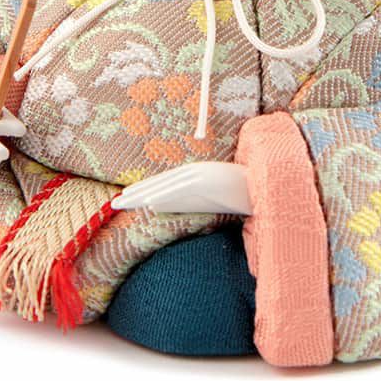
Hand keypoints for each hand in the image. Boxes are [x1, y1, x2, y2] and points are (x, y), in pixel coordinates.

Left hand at [111, 162, 251, 214]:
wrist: (266, 181)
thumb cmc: (241, 190)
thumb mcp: (211, 194)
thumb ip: (189, 198)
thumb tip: (160, 207)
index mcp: (194, 175)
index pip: (162, 184)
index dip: (141, 191)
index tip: (123, 199)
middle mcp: (194, 173)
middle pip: (159, 184)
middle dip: (136, 193)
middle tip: (114, 204)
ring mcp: (200, 176)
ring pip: (166, 187)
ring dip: (144, 194)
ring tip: (124, 202)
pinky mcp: (208, 181)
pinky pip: (184, 191)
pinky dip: (167, 196)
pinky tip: (151, 203)